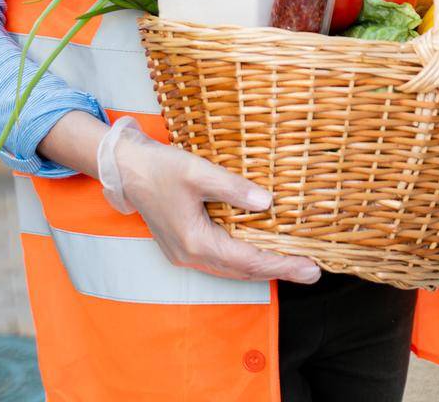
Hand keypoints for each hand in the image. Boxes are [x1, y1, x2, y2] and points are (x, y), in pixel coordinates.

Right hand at [96, 116, 319, 283]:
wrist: (125, 168)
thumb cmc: (160, 167)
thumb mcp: (198, 172)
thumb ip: (233, 188)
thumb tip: (268, 202)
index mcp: (196, 241)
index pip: (249, 261)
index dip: (282, 265)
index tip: (311, 267)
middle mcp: (191, 255)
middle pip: (243, 271)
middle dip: (279, 271)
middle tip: (313, 271)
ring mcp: (185, 254)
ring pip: (232, 270)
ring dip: (262, 268)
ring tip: (293, 265)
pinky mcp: (183, 246)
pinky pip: (221, 261)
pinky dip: (245, 260)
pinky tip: (260, 252)